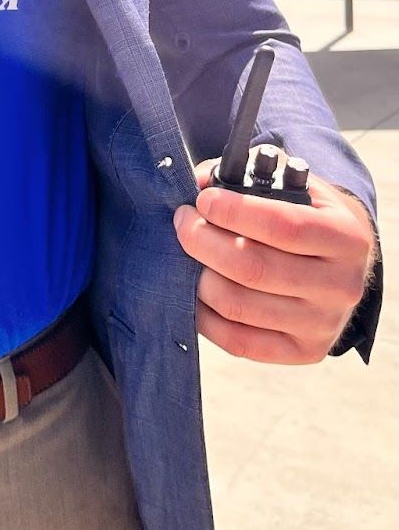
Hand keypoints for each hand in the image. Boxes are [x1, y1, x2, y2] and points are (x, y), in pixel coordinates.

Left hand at [173, 151, 376, 362]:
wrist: (340, 264)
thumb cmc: (305, 215)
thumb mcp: (293, 185)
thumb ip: (248, 177)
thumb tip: (200, 183)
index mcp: (346, 238)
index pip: (283, 227)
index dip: (234, 212)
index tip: (202, 200)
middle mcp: (341, 286)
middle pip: (253, 269)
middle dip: (203, 241)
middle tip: (183, 222)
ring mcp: (323, 325)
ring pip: (238, 306)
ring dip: (197, 277)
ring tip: (186, 254)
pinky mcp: (302, 352)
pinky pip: (238, 341)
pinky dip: (203, 315)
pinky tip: (194, 289)